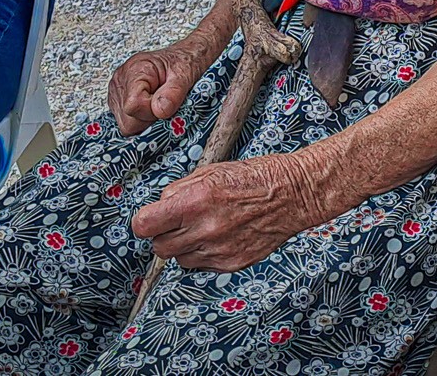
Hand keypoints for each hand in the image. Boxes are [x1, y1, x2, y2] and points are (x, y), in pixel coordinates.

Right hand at [108, 37, 217, 134]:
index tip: (166, 103)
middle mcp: (120, 82)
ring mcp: (117, 93)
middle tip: (164, 103)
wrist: (183, 57)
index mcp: (134, 70)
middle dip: (149, 118)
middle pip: (127, 121)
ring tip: (158, 103)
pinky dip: (141, 120)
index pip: (133, 106)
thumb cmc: (183, 63)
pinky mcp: (119, 102)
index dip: (152, 112)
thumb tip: (159, 111)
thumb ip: (173, 93)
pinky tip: (151, 107)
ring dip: (145, 120)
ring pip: (126, 125)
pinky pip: (127, 123)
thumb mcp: (184, 74)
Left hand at [131, 153, 332, 271]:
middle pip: (158, 247)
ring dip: (184, 245)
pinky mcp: (230, 263)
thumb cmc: (254, 177)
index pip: (144, 225)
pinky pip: (201, 265)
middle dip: (163, 234)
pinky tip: (220, 235)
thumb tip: (159, 207)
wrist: (292, 194)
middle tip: (178, 221)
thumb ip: (179, 191)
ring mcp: (217, 250)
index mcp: (195, 201)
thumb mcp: (210, 171)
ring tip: (204, 226)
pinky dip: (204, 253)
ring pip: (178, 258)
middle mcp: (204, 229)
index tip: (149, 219)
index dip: (144, 222)